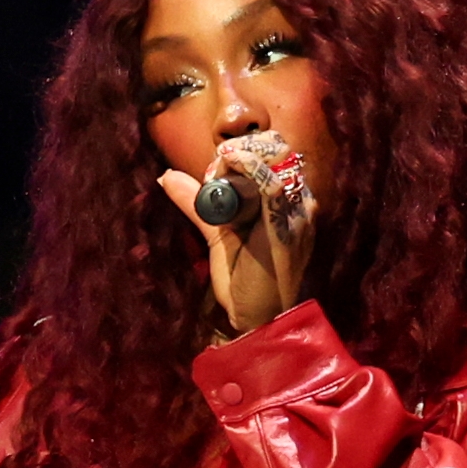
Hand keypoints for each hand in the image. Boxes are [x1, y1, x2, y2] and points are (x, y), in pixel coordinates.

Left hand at [156, 143, 318, 337]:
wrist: (256, 318)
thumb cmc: (243, 279)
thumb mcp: (218, 232)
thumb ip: (197, 203)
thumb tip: (167, 175)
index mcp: (289, 202)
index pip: (273, 152)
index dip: (242, 150)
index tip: (217, 168)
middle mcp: (299, 202)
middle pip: (276, 149)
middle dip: (241, 149)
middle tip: (216, 171)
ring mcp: (296, 213)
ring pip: (273, 159)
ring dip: (239, 157)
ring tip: (218, 174)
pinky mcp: (286, 226)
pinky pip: (270, 184)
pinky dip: (247, 167)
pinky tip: (227, 165)